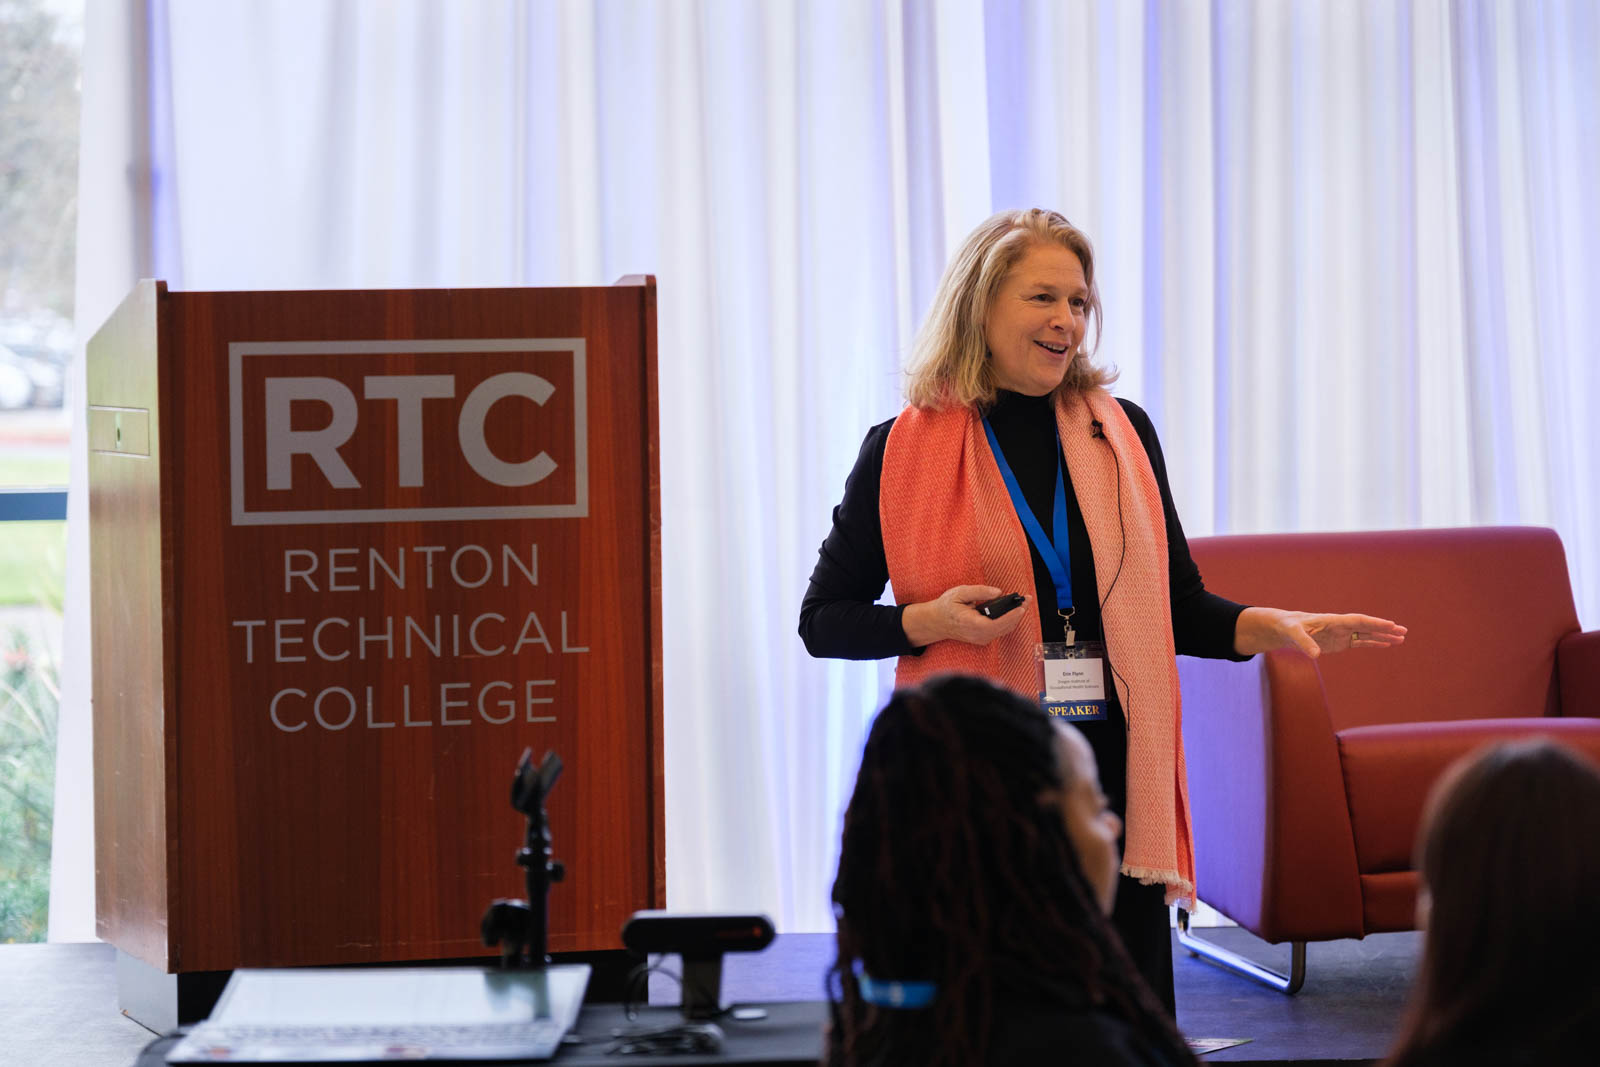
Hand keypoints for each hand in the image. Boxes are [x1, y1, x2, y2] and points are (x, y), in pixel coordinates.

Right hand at [901, 585, 1032, 646]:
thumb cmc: (947, 606)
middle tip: (1027, 599)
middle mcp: (978, 635)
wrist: (936, 622)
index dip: (1011, 616)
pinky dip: (1009, 621)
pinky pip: (1000, 631)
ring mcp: (981, 639)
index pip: (997, 624)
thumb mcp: (960, 592)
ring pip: (1004, 630)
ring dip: (1015, 617)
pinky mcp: (983, 639)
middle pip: (1005, 627)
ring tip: (1023, 603)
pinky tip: (1013, 610)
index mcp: (971, 624)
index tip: (1021, 607)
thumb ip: (979, 591)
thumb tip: (998, 592)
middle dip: (1018, 613)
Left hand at [1233, 606, 1406, 658]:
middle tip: (1403, 631)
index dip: (1373, 622)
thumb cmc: (1288, 627)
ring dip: (1383, 636)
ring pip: (1367, 634)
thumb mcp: (1293, 634)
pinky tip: (1386, 644)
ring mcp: (1342, 634)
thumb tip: (1315, 656)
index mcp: (1333, 620)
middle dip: (1384, 628)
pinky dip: (1374, 643)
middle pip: (1367, 626)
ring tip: (1401, 638)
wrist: (1284, 628)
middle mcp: (1341, 626)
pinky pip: (1360, 642)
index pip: (1357, 620)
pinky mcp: (1340, 642)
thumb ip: (1304, 643)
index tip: (1390, 624)